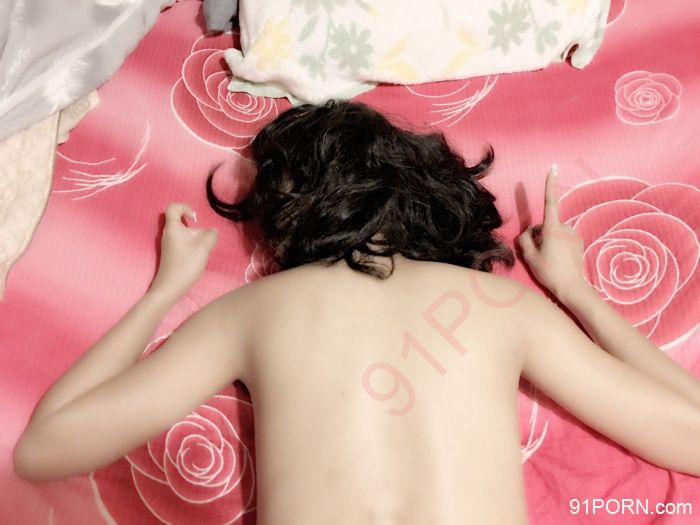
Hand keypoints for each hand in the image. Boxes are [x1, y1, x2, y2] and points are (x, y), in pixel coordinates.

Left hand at [150, 202, 218, 297]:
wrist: (170, 287)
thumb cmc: (185, 266)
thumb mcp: (203, 249)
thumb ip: (210, 236)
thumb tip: (212, 232)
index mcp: (172, 228)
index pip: (173, 207)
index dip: (185, 208)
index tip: (195, 219)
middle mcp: (169, 233)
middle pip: (183, 222)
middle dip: (197, 229)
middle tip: (203, 243)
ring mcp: (170, 244)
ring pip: (185, 234)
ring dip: (197, 240)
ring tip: (201, 253)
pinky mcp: (172, 253)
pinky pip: (184, 243)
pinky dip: (193, 247)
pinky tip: (197, 259)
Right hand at [517, 165, 586, 297]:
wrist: (572, 287)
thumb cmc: (549, 271)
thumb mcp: (529, 257)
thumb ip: (524, 240)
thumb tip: (526, 233)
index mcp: (552, 228)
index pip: (550, 202)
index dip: (550, 184)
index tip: (553, 167)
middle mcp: (564, 227)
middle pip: (545, 224)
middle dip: (539, 234)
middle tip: (538, 253)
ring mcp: (573, 234)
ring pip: (554, 232)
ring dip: (548, 240)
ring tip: (548, 259)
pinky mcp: (578, 241)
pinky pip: (562, 238)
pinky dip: (557, 245)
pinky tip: (557, 259)